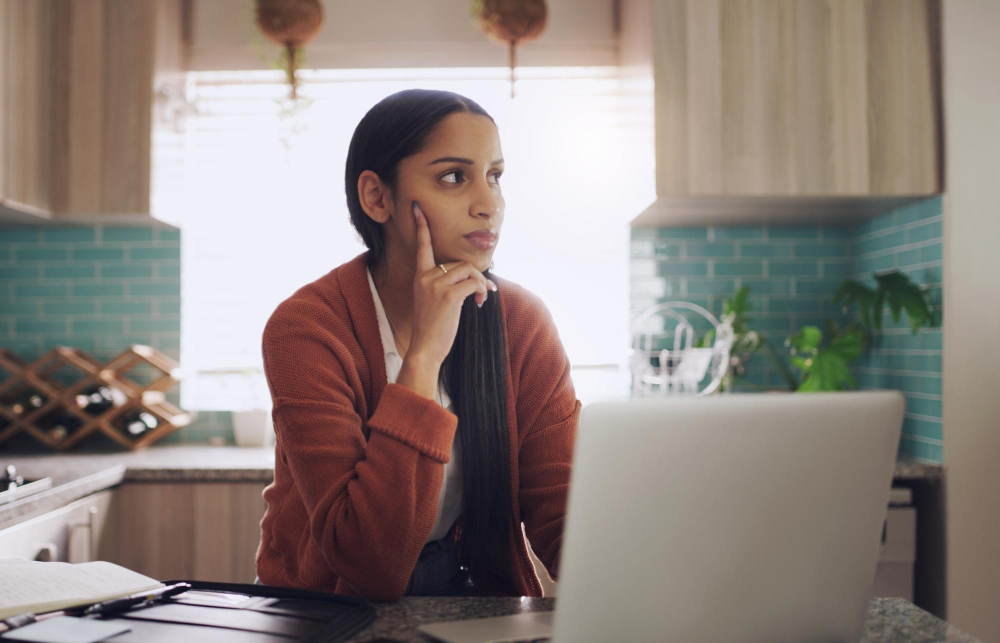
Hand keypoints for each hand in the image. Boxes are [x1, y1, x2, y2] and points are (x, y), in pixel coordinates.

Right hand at [409, 200, 497, 365]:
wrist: (425, 349)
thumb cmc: (432, 328)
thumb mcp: (433, 301)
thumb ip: (445, 285)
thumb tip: (472, 278)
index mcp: (420, 276)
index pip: (422, 247)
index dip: (422, 227)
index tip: (418, 208)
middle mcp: (426, 277)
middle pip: (460, 263)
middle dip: (476, 276)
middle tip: (484, 292)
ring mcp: (436, 285)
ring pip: (469, 271)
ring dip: (481, 284)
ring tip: (482, 299)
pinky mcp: (448, 296)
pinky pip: (473, 283)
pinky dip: (482, 291)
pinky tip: (480, 303)